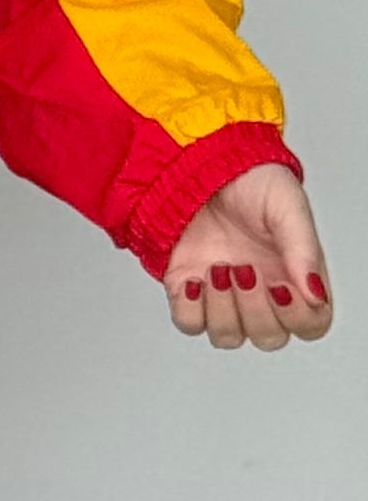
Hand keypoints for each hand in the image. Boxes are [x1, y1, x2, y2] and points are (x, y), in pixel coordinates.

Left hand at [163, 167, 332, 350]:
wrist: (199, 162)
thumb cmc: (252, 181)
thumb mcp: (287, 208)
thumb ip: (304, 251)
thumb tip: (315, 294)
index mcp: (294, 276)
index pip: (310, 326)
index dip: (297, 318)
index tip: (280, 285)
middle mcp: (261, 292)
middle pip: (268, 338)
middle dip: (256, 310)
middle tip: (245, 269)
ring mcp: (222, 294)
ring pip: (227, 337)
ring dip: (223, 310)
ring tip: (219, 268)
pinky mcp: (185, 288)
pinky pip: (188, 323)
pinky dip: (190, 310)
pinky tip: (195, 279)